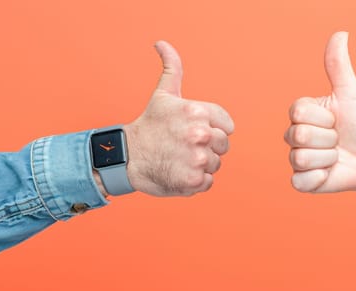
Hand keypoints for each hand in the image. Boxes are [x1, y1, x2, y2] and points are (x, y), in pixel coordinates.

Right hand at [123, 41, 233, 196]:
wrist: (128, 158)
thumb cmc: (149, 126)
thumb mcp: (163, 94)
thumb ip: (172, 68)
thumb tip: (161, 43)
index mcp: (198, 111)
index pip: (228, 125)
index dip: (212, 129)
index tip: (192, 131)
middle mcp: (200, 134)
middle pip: (223, 145)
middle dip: (207, 147)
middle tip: (183, 146)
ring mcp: (198, 158)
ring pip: (215, 164)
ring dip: (200, 165)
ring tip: (178, 158)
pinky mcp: (194, 181)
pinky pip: (208, 182)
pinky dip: (195, 181)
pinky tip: (178, 172)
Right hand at [284, 32, 355, 196]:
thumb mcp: (351, 94)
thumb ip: (339, 67)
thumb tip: (340, 34)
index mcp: (301, 114)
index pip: (299, 113)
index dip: (324, 118)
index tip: (336, 120)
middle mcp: (293, 136)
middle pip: (299, 135)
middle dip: (329, 139)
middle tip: (338, 140)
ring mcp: (296, 159)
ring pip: (302, 158)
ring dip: (328, 159)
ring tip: (336, 156)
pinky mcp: (301, 182)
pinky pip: (301, 181)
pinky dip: (320, 178)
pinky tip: (329, 173)